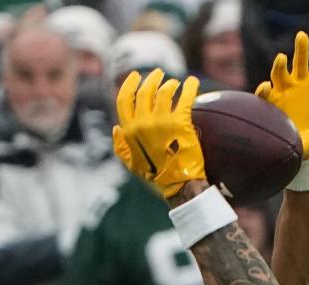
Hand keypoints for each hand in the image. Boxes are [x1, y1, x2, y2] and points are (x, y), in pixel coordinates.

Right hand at [114, 69, 205, 200]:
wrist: (179, 186)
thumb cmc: (156, 176)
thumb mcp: (132, 164)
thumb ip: (122, 146)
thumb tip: (115, 128)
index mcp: (130, 132)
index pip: (124, 100)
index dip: (129, 84)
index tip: (135, 75)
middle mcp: (143, 124)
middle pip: (145, 91)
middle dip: (151, 79)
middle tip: (159, 74)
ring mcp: (162, 122)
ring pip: (164, 91)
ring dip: (170, 84)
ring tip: (174, 84)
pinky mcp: (181, 122)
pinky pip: (185, 96)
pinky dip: (190, 86)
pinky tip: (192, 82)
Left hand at [255, 32, 308, 160]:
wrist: (308, 138)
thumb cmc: (297, 141)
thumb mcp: (296, 146)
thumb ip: (295, 144)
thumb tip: (295, 152)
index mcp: (275, 103)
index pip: (266, 94)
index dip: (265, 90)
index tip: (266, 88)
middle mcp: (285, 88)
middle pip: (280, 73)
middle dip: (279, 66)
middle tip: (280, 58)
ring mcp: (301, 83)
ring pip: (300, 63)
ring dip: (300, 50)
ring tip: (301, 37)